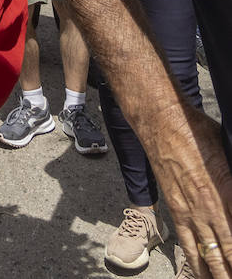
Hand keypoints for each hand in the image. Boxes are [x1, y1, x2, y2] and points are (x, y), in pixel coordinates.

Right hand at [150, 104, 231, 276]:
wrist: (159, 122)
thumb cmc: (195, 129)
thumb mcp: (226, 146)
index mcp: (227, 190)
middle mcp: (211, 207)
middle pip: (230, 251)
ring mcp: (192, 212)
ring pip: (211, 255)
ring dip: (221, 273)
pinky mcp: (176, 211)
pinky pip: (188, 246)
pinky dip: (198, 266)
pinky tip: (205, 277)